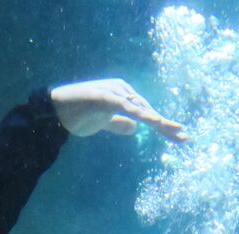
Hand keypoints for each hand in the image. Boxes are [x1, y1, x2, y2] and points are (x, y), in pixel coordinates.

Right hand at [50, 78, 186, 142]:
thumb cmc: (76, 114)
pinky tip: (156, 122)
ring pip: (141, 110)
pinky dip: (143, 115)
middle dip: (166, 125)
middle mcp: (121, 90)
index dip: (162, 125)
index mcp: (122, 95)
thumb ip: (118, 124)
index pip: (145, 112)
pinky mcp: (106, 98)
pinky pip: (128, 108)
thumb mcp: (102, 123)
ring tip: (177, 132)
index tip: (178, 136)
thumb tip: (134, 129)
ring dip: (160, 122)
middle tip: (185, 137)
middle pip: (148, 110)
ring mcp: (113, 92)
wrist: (53, 110)